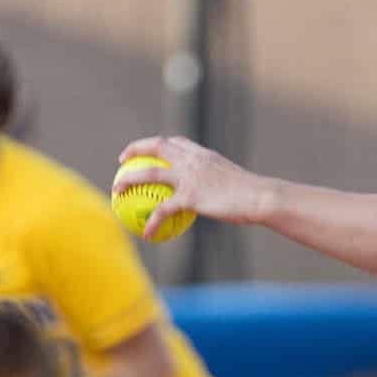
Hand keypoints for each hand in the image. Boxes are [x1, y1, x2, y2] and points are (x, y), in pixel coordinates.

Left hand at [114, 136, 272, 240]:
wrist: (259, 198)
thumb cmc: (253, 195)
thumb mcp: (235, 183)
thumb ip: (218, 185)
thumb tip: (215, 198)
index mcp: (204, 155)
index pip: (177, 143)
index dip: (159, 144)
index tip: (148, 151)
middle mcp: (193, 160)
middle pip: (157, 147)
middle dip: (135, 150)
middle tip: (122, 162)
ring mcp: (190, 177)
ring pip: (149, 174)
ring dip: (128, 180)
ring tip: (116, 191)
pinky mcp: (190, 196)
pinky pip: (162, 210)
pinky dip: (152, 223)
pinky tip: (147, 234)